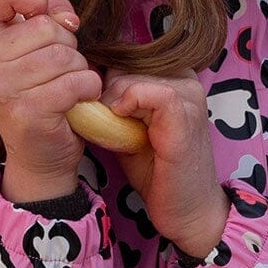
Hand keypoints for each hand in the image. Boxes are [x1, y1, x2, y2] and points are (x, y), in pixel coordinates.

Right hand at [0, 0, 104, 201]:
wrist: (37, 155)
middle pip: (44, 25)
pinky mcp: (27, 111)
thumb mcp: (33, 48)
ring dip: (78, 69)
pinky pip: (76, 80)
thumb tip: (66, 16)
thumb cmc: (38, 92)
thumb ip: (47, 16)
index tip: (42, 14)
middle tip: (56, 69)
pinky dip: (88, 88)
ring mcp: (1, 88)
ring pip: (64, 54)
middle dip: (65, 44)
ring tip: (66, 86)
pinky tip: (77, 100)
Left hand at [101, 70, 230, 259]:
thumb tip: (79, 81)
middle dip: (104, 92)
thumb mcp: (127, 126)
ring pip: (130, 77)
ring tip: (115, 131)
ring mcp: (188, 94)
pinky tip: (122, 127)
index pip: (125, 58)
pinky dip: (126, 105)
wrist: (186, 208)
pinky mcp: (184, 113)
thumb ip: (112, 101)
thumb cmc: (157, 169)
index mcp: (174, 76)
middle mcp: (185, 78)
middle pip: (124, 65)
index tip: (98, 108)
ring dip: (112, 103)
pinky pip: (146, 91)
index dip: (103, 80)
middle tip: (104, 123)